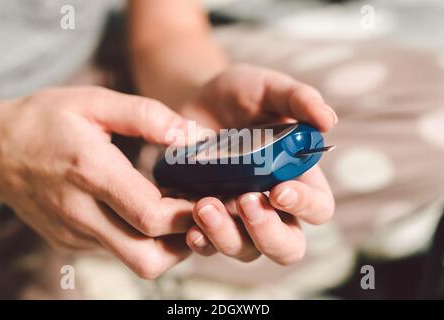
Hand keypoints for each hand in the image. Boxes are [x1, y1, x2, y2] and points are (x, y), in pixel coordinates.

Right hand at [0, 86, 196, 278]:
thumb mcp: (94, 102)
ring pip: (135, 261)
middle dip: (184, 242)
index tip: (207, 197)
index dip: (188, 214)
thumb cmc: (46, 121)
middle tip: (198, 213)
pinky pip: (117, 251)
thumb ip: (146, 115)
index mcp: (90, 172)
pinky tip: (146, 212)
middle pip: (147, 258)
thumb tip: (192, 135)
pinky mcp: (71, 242)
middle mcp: (81, 213)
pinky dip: (142, 239)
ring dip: (167, 244)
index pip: (150, 216)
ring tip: (178, 213)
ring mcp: (75, 233)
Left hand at [180, 64, 336, 264]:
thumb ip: (299, 99)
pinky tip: (191, 228)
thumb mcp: (270, 89)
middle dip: (268, 233)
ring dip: (227, 236)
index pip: (318, 208)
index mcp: (298, 178)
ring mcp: (239, 218)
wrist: (197, 102)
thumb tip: (329, 120)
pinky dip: (202, 242)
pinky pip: (209, 246)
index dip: (304, 206)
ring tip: (205, 205)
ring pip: (246, 251)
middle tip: (244, 201)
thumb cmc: (242, 96)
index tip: (278, 190)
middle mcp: (273, 207)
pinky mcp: (208, 220)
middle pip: (287, 246)